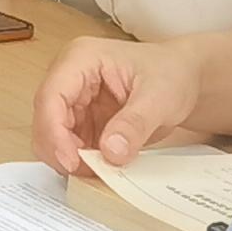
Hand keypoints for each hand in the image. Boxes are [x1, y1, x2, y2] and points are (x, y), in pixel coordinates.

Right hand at [34, 33, 202, 176]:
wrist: (185, 79)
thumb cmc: (171, 74)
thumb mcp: (159, 98)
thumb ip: (134, 124)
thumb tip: (110, 152)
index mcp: (81, 58)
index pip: (52, 96)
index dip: (54, 131)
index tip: (71, 161)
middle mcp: (69, 77)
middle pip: (46, 117)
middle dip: (61, 148)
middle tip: (88, 172)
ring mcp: (74, 98)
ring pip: (53, 134)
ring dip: (70, 157)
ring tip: (100, 171)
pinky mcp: (82, 119)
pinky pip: (70, 144)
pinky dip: (81, 160)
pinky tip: (102, 167)